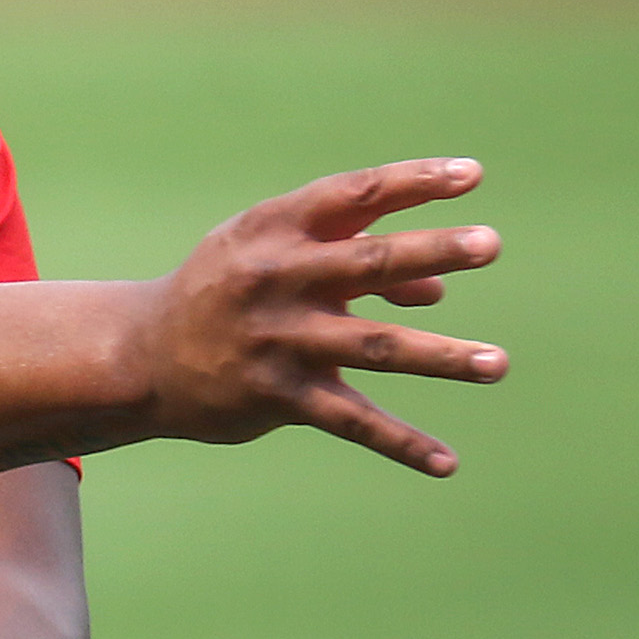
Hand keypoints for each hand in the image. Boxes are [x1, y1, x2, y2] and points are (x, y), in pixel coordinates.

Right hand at [131, 157, 504, 475]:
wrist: (142, 355)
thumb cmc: (226, 290)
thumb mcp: (271, 252)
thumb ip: (352, 255)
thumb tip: (438, 291)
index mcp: (274, 229)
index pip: (352, 195)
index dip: (412, 182)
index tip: (471, 175)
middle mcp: (275, 279)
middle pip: (366, 263)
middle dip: (432, 252)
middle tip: (490, 244)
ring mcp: (278, 340)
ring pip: (372, 346)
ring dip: (439, 356)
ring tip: (496, 364)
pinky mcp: (278, 396)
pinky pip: (350, 420)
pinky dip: (400, 442)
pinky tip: (447, 462)